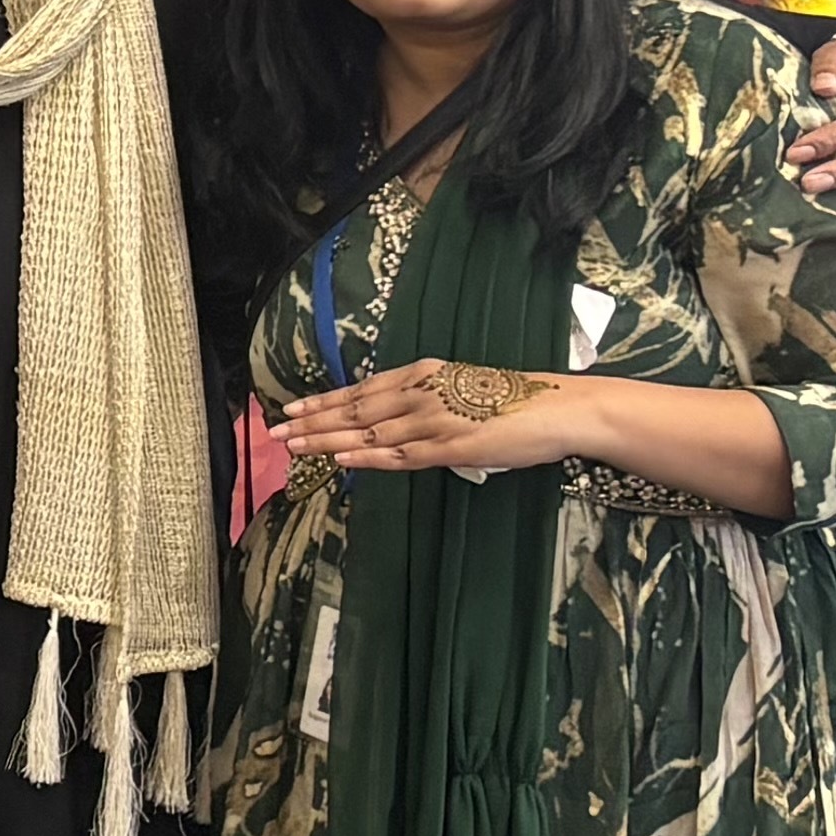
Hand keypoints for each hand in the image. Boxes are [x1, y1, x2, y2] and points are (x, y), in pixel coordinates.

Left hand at [281, 361, 602, 483]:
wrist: (561, 408)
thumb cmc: (515, 401)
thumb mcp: (461, 389)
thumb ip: (425, 402)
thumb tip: (394, 421)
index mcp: (424, 374)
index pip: (361, 389)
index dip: (323, 400)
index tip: (291, 408)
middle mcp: (423, 393)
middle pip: (355, 409)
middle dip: (311, 421)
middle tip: (275, 432)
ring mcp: (436, 419)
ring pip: (369, 431)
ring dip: (328, 440)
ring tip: (293, 447)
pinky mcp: (453, 446)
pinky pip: (402, 453)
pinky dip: (368, 457)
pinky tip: (340, 460)